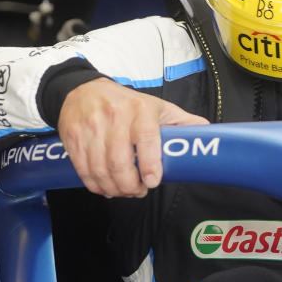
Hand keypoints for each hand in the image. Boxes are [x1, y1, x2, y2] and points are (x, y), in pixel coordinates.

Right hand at [57, 77, 208, 197]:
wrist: (83, 90)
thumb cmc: (126, 102)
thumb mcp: (158, 106)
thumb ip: (182, 121)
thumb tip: (208, 131)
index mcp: (140, 109)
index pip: (145, 137)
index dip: (149, 163)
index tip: (152, 181)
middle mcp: (114, 116)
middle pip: (119, 160)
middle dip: (129, 184)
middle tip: (138, 191)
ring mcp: (91, 126)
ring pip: (100, 168)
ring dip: (113, 187)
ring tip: (123, 191)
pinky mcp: (72, 136)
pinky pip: (82, 168)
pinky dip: (94, 184)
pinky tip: (105, 187)